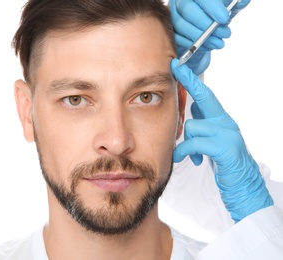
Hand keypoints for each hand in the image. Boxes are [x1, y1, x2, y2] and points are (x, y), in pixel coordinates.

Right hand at [168, 0, 250, 74]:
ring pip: (181, 25)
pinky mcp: (170, 30)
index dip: (212, 7)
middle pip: (187, 9)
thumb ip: (235, 3)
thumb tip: (243, 0)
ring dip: (201, 36)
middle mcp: (179, 0)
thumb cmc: (216, 15)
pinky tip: (207, 46)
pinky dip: (193, 44)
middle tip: (224, 34)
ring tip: (219, 43)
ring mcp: (172, 15)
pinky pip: (177, 37)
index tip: (224, 18)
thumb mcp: (228, 7)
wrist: (205, 30)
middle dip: (206, 24)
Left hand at [171, 58, 272, 222]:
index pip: (206, 95)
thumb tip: (192, 108)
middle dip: (189, 82)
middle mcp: (226, 123)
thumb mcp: (212, 141)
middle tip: (175, 66)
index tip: (179, 66)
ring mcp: (228, 134)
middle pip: (205, 98)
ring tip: (186, 155)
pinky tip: (190, 160)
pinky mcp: (225, 149)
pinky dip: (186, 152)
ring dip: (184, 142)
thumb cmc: (223, 163)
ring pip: (193, 126)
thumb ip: (204, 125)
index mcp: (221, 120)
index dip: (192, 80)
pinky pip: (195, 143)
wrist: (243, 186)